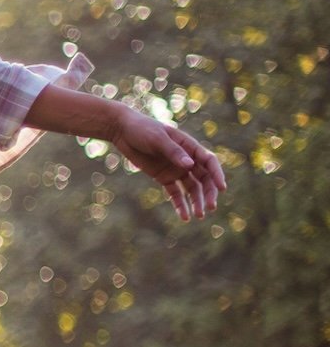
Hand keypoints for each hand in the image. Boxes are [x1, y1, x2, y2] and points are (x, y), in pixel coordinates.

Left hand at [111, 108, 226, 220]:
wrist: (123, 131)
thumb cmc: (143, 129)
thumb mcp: (157, 138)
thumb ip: (173, 151)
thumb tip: (190, 165)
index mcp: (189, 146)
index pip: (209, 162)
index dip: (217, 175)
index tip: (222, 188)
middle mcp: (186, 159)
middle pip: (204, 178)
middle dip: (208, 193)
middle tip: (210, 207)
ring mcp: (176, 169)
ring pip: (192, 188)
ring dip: (196, 202)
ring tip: (198, 216)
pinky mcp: (164, 177)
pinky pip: (175, 193)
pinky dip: (180, 204)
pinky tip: (185, 217)